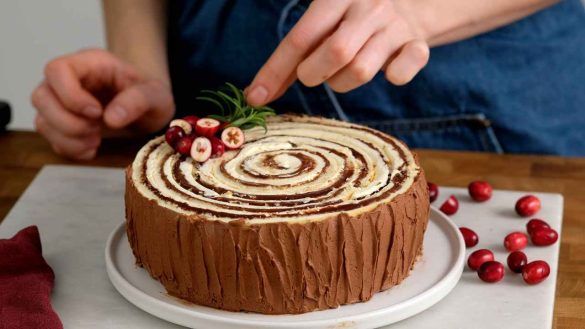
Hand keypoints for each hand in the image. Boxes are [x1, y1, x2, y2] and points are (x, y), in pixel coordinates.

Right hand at [31, 49, 173, 159]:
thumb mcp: (156, 95)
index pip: (57, 70)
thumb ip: (138, 100)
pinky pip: (51, 138)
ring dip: (68, 138)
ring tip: (96, 140)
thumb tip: (111, 118)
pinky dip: (70, 149)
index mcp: (91, 63)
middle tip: (97, 130)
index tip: (97, 113)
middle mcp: (69, 80)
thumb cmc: (150, 94)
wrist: (149, 108)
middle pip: (41, 97)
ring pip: (42, 120)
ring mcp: (61, 102)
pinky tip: (92, 148)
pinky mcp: (62, 123)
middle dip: (68, 122)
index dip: (70, 95)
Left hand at [246, 0, 428, 105]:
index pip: (300, 37)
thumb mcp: (326, 16)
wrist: (412, 3)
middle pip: (334, 53)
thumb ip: (297, 49)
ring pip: (361, 70)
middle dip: (314, 74)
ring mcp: (395, 26)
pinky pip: (402, 72)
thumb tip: (257, 92)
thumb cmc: (354, 17)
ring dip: (343, 83)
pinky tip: (387, 71)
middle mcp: (368, 7)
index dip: (275, 70)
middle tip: (314, 74)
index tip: (256, 97)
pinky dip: (393, 77)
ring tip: (343, 72)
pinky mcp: (415, 45)